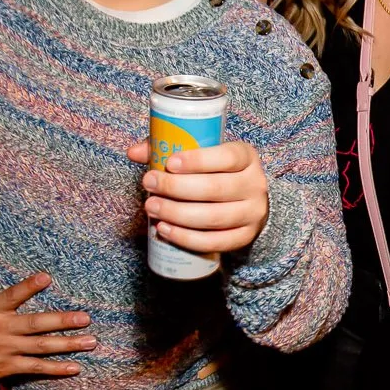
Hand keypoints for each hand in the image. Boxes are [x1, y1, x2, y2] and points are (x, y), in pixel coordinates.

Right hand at [0, 261, 94, 389]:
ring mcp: (5, 350)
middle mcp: (0, 330)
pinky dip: (55, 369)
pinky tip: (74, 367)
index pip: (12, 295)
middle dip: (63, 321)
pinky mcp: (5, 368)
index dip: (29, 286)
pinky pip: (35, 368)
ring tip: (91, 342)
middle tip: (86, 318)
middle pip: (36, 324)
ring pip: (42, 347)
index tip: (47, 277)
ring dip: (68, 345)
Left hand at [129, 139, 270, 252]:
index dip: (198, 160)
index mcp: (246, 157)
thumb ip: (170, 148)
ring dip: (177, 214)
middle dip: (176, 188)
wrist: (248, 202)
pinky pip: (215, 242)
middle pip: (215, 189)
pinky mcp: (245, 237)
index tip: (169, 163)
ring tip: (151, 207)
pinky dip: (187, 238)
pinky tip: (165, 230)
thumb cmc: (217, 173)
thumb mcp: (203, 155)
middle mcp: (255, 185)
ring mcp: (252, 213)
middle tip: (149, 184)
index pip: (226, 157)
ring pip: (213, 217)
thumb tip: (134, 152)